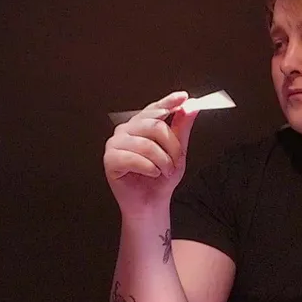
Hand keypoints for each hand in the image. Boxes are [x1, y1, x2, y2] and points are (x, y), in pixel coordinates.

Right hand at [103, 91, 199, 218]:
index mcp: (140, 125)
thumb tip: (190, 107)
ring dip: (162, 161)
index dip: (169, 102)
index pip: (155, 109)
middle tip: (175, 161)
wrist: (151, 204)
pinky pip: (134, 158)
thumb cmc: (161, 179)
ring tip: (164, 171)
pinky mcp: (110, 159)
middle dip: (171, 147)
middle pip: (154, 126)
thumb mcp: (178, 152)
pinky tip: (152, 173)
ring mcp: (115, 144)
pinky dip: (149, 168)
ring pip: (146, 144)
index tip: (183, 98)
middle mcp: (126, 130)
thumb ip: (182, 127)